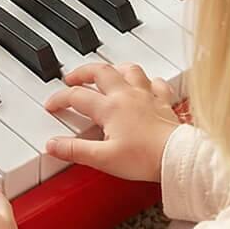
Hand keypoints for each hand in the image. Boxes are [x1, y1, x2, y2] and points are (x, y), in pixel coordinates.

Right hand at [43, 62, 179, 181]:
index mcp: (109, 107)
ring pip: (129, 70)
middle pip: (100, 71)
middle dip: (82, 72)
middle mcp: (127, 95)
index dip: (60, 98)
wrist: (177, 157)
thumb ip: (75, 150)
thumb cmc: (145, 158)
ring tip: (106, 73)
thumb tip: (53, 145)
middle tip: (72, 77)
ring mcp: (147, 96)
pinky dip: (147, 81)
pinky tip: (145, 85)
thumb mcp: (103, 159)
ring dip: (114, 69)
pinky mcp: (163, 102)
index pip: (77, 96)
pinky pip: (156, 82)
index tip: (52, 104)